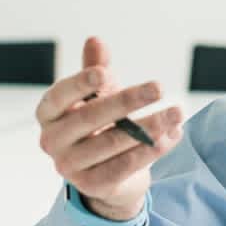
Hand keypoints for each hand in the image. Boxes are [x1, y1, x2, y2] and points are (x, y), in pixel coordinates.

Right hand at [35, 37, 183, 225]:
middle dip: (128, 100)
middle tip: (159, 86)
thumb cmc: (101, 125)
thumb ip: (96, 70)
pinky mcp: (92, 185)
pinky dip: (150, 150)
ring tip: (176, 113)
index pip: (59, 96)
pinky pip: (124, 166)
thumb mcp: (97, 96)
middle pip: (91, 118)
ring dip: (150, 126)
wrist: (109, 175)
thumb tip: (95, 40)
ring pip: (112, 143)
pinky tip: (172, 136)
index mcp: (49, 113)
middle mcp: (52, 141)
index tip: (104, 73)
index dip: (80, 84)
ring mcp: (70, 166)